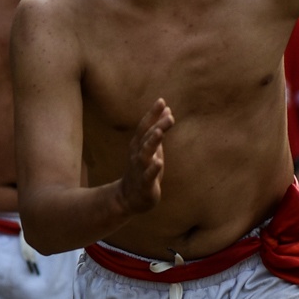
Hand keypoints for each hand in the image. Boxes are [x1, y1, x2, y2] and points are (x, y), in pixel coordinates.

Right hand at [116, 98, 169, 214]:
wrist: (129, 197)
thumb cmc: (143, 170)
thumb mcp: (152, 148)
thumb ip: (159, 129)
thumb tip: (168, 110)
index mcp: (139, 145)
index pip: (145, 126)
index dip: (153, 114)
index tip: (162, 101)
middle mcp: (138, 155)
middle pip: (146, 138)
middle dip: (157, 125)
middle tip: (169, 115)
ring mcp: (140, 169)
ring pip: (145, 154)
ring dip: (152, 143)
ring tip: (160, 132)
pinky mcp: (144, 185)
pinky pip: (147, 176)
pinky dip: (152, 169)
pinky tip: (158, 162)